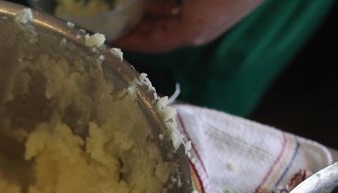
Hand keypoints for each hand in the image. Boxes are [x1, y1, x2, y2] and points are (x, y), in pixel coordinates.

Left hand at [114, 0, 262, 53]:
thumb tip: (139, 3)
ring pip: (177, 22)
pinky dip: (173, 6)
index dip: (131, 40)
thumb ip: (155, 0)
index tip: (111, 37)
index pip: (153, 43)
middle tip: (119, 20)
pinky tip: (162, 0)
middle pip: (163, 35)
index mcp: (190, 31)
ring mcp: (215, 19)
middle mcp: (202, 31)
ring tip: (136, 6)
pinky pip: (190, 11)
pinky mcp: (225, 7)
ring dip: (156, 14)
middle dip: (140, 27)